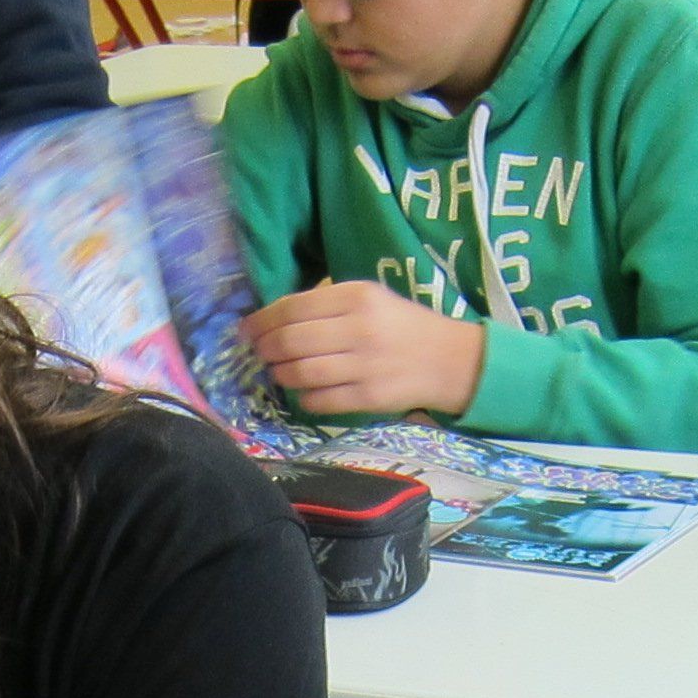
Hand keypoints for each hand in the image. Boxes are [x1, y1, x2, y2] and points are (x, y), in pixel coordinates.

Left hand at [245, 279, 489, 417]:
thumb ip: (327, 305)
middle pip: (291, 341)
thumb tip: (274, 319)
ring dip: (281, 374)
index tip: (247, 329)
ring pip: (301, 373)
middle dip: (265, 349)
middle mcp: (359, 329)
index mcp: (357, 297)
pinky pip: (320, 400)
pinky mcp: (369, 398)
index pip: (294, 308)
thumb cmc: (402, 327)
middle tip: (259, 353)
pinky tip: (304, 392)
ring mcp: (364, 366)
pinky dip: (304, 398)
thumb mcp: (370, 299)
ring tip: (279, 373)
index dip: (262, 321)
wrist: (449, 360)